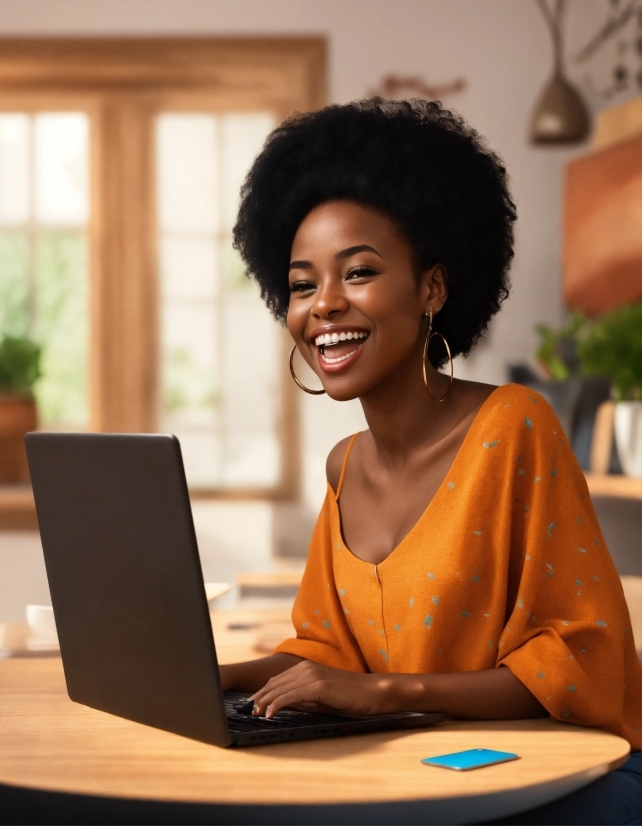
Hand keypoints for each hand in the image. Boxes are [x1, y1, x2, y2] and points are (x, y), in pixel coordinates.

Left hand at [248, 660, 395, 718]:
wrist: (372, 692)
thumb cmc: (349, 696)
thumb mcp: (321, 698)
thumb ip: (302, 698)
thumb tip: (282, 705)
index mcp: (306, 668)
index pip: (277, 681)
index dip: (262, 693)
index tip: (251, 704)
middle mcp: (306, 668)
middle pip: (274, 684)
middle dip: (259, 697)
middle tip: (247, 710)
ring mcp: (312, 675)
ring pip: (280, 689)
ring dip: (264, 702)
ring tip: (254, 713)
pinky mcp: (318, 686)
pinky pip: (292, 696)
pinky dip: (278, 705)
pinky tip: (270, 714)